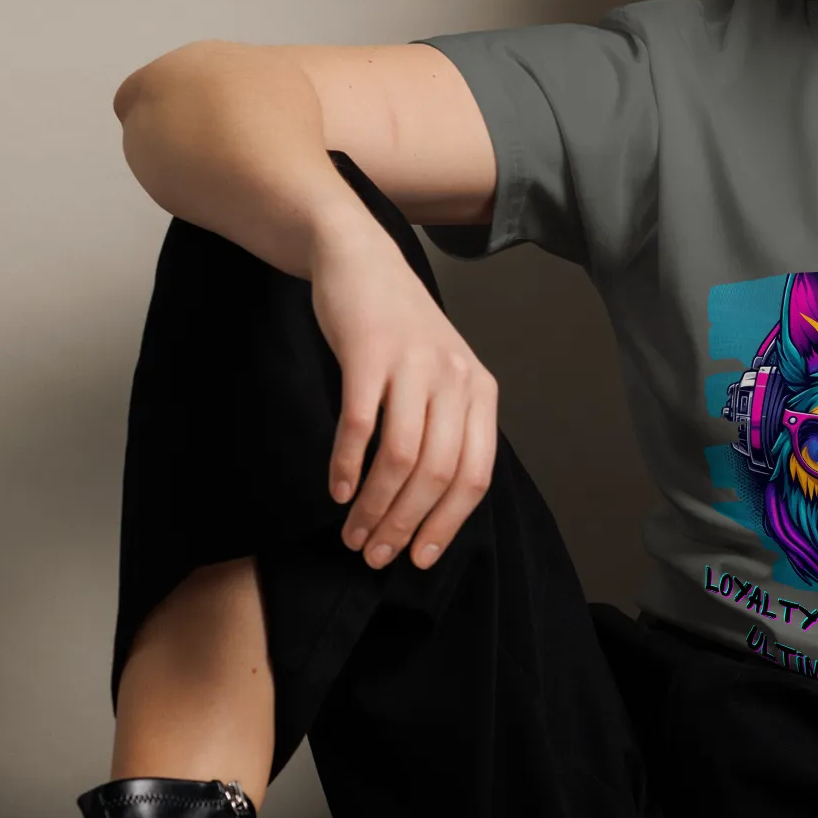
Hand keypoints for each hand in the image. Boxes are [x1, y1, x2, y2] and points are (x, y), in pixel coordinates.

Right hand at [308, 220, 497, 569]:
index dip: (447, 524)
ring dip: (374, 506)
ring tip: (352, 534)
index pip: (474, 476)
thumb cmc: (398, 331)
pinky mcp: (370, 352)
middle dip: (405, 524)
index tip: (419, 558)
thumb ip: (446, 430)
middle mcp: (456, 379)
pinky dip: (347, 465)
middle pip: (437, 474)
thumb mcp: (440, 377)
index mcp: (480, 392)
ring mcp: (414, 364)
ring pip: (401, 458)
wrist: (360, 259)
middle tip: (374, 554)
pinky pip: (361, 424)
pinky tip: (336, 491)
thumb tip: (431, 508)